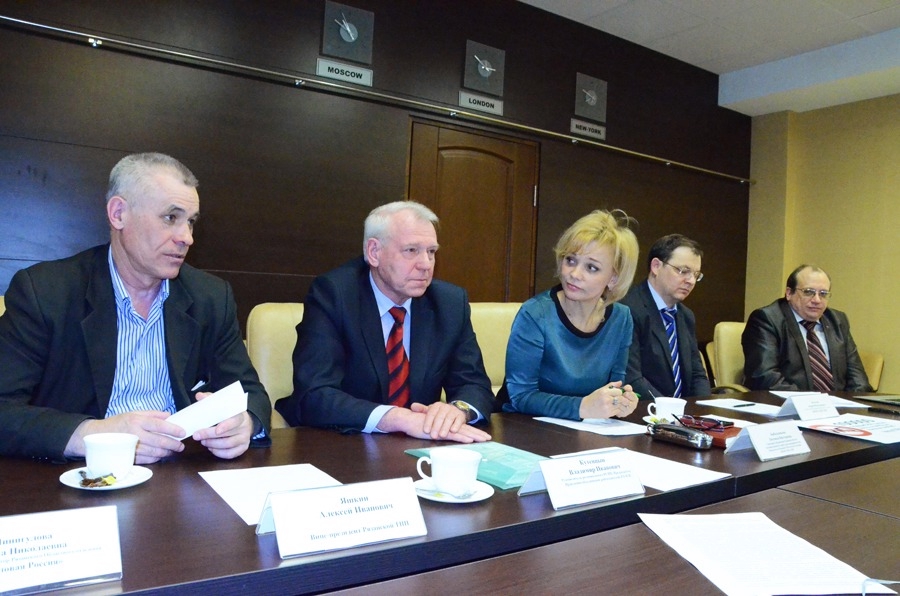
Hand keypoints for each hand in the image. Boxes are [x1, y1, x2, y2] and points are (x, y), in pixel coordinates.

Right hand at [65, 412, 185, 463]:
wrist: (95, 436)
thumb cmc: (117, 423)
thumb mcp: (133, 413)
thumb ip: (152, 414)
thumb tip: (169, 415)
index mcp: (136, 421)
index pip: (159, 425)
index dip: (172, 429)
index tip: (182, 432)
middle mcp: (134, 434)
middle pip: (159, 440)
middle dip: (173, 444)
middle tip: (181, 445)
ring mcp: (131, 447)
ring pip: (154, 452)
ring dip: (166, 452)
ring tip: (173, 450)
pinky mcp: (128, 457)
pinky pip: (146, 459)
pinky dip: (156, 458)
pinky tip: (161, 456)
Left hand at [191, 393, 252, 458]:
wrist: (245, 422)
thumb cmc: (230, 413)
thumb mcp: (222, 404)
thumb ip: (211, 399)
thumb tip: (199, 396)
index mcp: (240, 415)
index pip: (235, 421)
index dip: (226, 426)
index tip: (216, 430)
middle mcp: (245, 428)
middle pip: (228, 436)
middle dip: (210, 436)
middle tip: (196, 436)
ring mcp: (245, 439)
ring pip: (228, 446)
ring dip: (212, 444)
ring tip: (203, 441)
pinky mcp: (243, 448)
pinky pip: (230, 454)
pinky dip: (218, 453)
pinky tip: (211, 448)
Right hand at [377, 405, 490, 442]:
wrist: (409, 420)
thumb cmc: (419, 425)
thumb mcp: (432, 430)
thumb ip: (438, 431)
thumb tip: (443, 436)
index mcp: (448, 425)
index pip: (464, 428)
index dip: (474, 432)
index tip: (484, 436)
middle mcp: (448, 425)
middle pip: (466, 430)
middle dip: (478, 434)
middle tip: (489, 438)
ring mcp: (445, 428)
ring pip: (462, 432)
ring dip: (474, 436)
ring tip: (484, 439)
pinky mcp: (440, 432)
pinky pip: (453, 435)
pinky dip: (461, 438)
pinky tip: (469, 440)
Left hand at [413, 401, 467, 438]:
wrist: (455, 411)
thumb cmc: (440, 414)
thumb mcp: (430, 411)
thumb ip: (421, 409)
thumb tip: (412, 406)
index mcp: (436, 406)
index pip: (431, 413)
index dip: (428, 422)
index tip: (425, 431)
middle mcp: (445, 407)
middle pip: (440, 417)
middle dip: (436, 427)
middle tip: (433, 436)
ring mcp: (453, 411)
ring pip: (449, 419)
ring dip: (445, 427)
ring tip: (442, 436)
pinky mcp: (461, 416)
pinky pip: (459, 420)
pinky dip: (456, 425)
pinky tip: (453, 431)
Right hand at [579, 381, 638, 419]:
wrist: (585, 408)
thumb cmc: (594, 397)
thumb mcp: (601, 389)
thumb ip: (612, 385)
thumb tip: (621, 382)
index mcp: (604, 392)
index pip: (619, 392)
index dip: (619, 392)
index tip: (617, 393)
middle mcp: (606, 400)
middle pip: (621, 399)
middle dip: (621, 399)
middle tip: (618, 399)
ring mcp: (607, 408)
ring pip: (620, 405)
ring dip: (619, 404)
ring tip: (614, 403)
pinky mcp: (608, 414)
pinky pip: (617, 411)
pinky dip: (616, 409)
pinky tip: (612, 408)